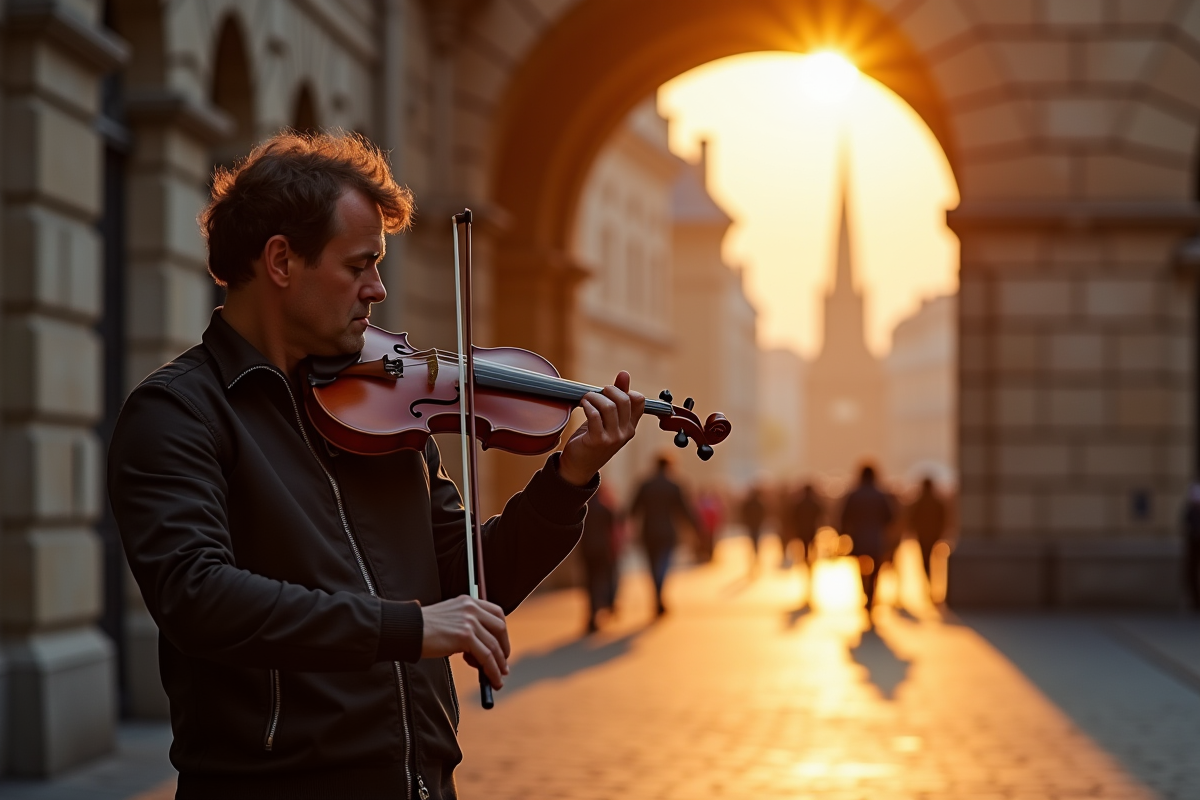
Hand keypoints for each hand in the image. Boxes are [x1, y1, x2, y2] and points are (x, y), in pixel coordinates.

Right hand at [420, 595, 510, 688]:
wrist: (407, 629)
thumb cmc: (424, 628)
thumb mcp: (450, 620)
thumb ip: (467, 627)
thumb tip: (482, 651)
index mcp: (468, 602)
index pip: (497, 613)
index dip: (502, 632)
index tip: (502, 646)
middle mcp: (471, 608)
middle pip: (500, 628)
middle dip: (504, 649)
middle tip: (503, 664)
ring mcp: (469, 621)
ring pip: (494, 646)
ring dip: (499, 665)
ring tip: (498, 678)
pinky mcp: (465, 636)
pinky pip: (486, 656)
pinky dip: (492, 670)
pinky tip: (492, 679)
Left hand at [559, 371, 644, 485]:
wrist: (578, 466)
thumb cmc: (592, 439)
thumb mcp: (607, 419)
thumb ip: (616, 397)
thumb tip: (624, 373)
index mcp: (630, 426)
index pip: (639, 400)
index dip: (625, 390)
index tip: (609, 391)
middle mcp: (625, 433)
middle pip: (624, 400)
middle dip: (609, 390)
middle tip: (597, 393)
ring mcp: (613, 438)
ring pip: (609, 406)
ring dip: (594, 397)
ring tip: (586, 399)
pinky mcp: (597, 440)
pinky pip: (595, 415)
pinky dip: (587, 406)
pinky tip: (583, 405)